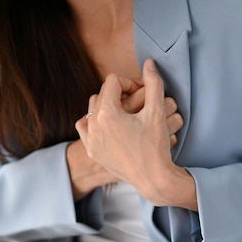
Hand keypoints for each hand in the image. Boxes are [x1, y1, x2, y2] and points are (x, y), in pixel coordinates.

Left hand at [76, 59, 195, 209]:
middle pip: (103, 93)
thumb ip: (153, 83)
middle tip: (138, 103)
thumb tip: (149, 63)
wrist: (153, 178)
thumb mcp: (157, 112)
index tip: (144, 94)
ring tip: (126, 113)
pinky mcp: (91, 150)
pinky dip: (94, 121)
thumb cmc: (155, 146)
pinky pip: (84, 126)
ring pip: (92, 108)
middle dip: (120, 93)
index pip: (113, 82)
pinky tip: (108, 125)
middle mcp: (93, 125)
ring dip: (107, 105)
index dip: (131, 82)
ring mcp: (90, 139)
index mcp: (107, 113)